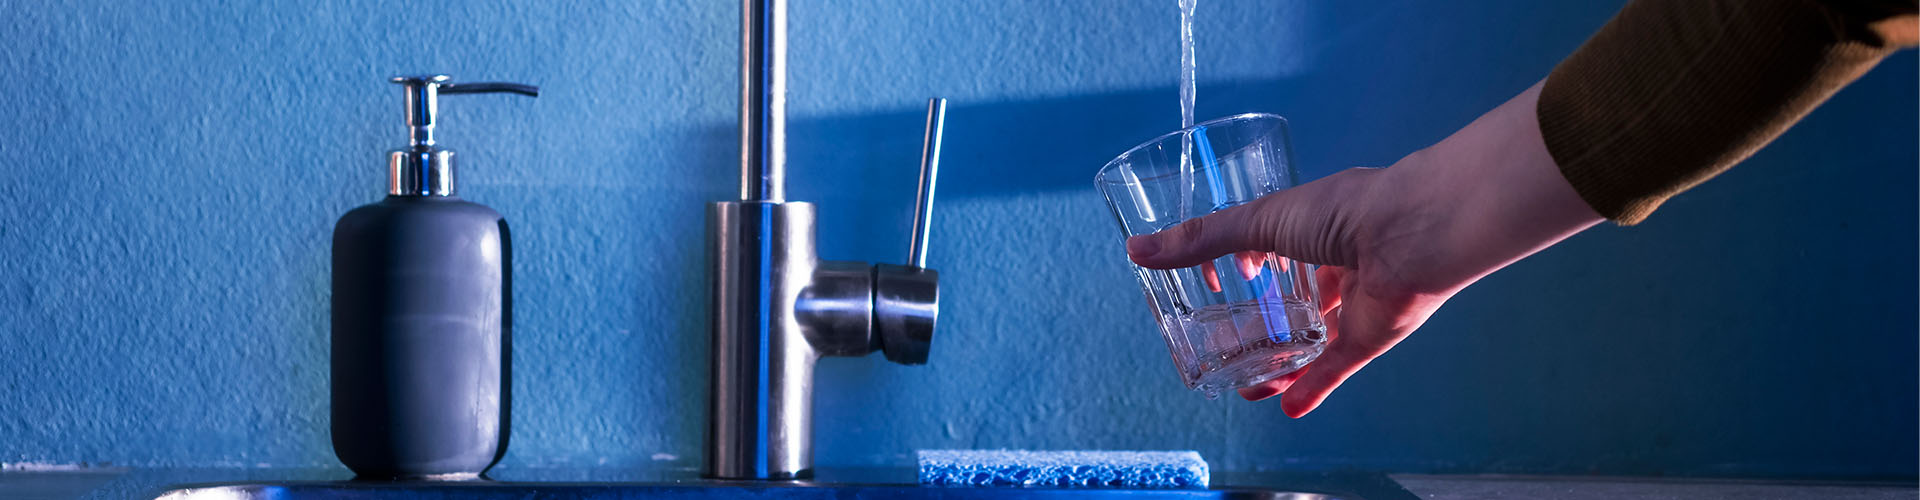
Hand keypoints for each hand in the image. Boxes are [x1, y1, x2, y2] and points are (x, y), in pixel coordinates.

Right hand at [1125, 82, 1603, 416]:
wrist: (1411, 234)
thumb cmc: (1342, 211)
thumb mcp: (1259, 222)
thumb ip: (1200, 240)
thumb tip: (1135, 249)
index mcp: (1310, 227)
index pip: (1272, 249)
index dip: (1243, 266)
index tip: (1214, 282)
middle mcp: (1332, 264)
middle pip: (1289, 301)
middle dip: (1258, 325)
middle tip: (1222, 345)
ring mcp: (1351, 302)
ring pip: (1309, 339)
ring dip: (1279, 362)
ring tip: (1247, 385)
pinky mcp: (1368, 336)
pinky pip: (1336, 367)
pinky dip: (1313, 387)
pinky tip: (1286, 406)